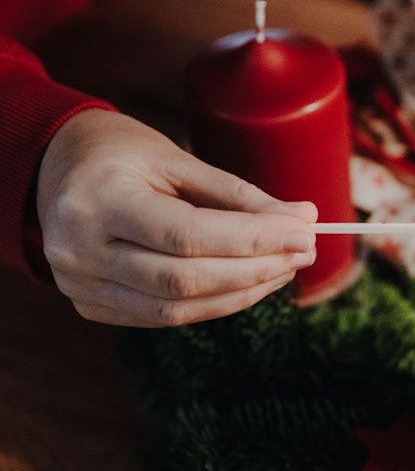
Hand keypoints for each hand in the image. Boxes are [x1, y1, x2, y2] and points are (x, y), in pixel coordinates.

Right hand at [37, 109, 318, 326]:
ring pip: (179, 309)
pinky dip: (216, 303)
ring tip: (286, 267)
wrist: (54, 168)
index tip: (305, 232)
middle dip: (258, 268)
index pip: (189, 235)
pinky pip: (165, 317)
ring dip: (244, 292)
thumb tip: (301, 219)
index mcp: (99, 201)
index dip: (254, 240)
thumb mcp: (176, 159)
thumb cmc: (120, 154)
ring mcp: (81, 285)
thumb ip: (237, 194)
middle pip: (187, 280)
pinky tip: (251, 282)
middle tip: (305, 251)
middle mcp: (80, 251)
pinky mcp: (92, 306)